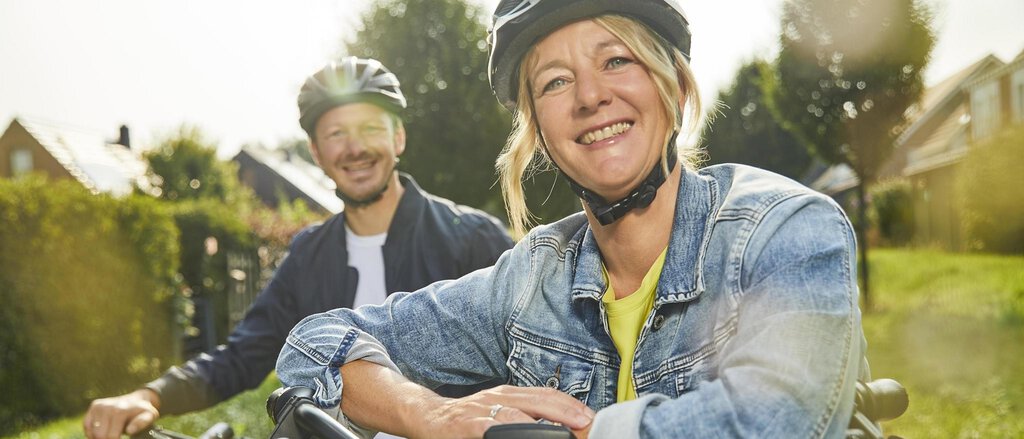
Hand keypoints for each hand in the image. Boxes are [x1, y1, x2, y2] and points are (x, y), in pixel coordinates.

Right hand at [83, 389, 160, 438]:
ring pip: (92, 432)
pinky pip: (86, 426)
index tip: (122, 438)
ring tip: (111, 433)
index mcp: (120, 411)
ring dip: (100, 436)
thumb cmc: (142, 412)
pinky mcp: (94, 405)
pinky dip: (92, 431)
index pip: (112, 436)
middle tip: (117, 436)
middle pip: (100, 435)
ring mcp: (100, 405)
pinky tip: (103, 430)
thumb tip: (130, 430)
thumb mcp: (149, 416)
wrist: (136, 400)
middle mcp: (108, 407)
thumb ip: (142, 423)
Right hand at [411, 385, 594, 438]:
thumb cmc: (468, 419)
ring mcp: (483, 411)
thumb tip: (558, 428)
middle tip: (586, 424)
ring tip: (561, 436)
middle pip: (540, 401)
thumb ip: (525, 416)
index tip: (590, 417)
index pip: (547, 395)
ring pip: (518, 417)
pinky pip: (493, 430)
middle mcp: (498, 398)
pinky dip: (509, 434)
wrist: (427, 417)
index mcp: (509, 394)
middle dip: (566, 413)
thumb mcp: (498, 412)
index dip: (571, 405)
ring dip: (541, 428)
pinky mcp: (468, 426)